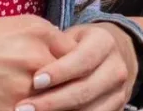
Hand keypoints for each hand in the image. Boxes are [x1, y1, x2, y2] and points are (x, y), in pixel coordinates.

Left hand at [15, 23, 136, 110]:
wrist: (109, 57)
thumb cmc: (77, 45)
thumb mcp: (68, 38)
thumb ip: (53, 49)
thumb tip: (25, 62)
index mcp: (105, 43)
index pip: (82, 59)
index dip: (59, 72)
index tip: (35, 81)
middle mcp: (116, 69)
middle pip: (85, 90)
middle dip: (52, 101)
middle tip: (24, 108)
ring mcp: (119, 92)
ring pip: (91, 110)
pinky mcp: (117, 109)